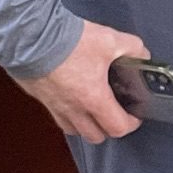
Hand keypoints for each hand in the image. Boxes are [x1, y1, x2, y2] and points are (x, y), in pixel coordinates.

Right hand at [14, 21, 148, 143]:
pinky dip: (67, 114)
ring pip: (73, 129)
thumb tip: (141, 54)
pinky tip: (72, 97)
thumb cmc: (68, 41)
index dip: (131, 124)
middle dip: (108, 128)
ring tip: (93, 109)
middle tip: (115, 112)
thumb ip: (133, 49)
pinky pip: (56, 115)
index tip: (135, 115)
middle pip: (95, 136)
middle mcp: (73, 109)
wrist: (30, 36)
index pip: (117, 128)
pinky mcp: (40, 98)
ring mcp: (54, 106)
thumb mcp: (111, 40)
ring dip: (86, 125)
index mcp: (94, 99)